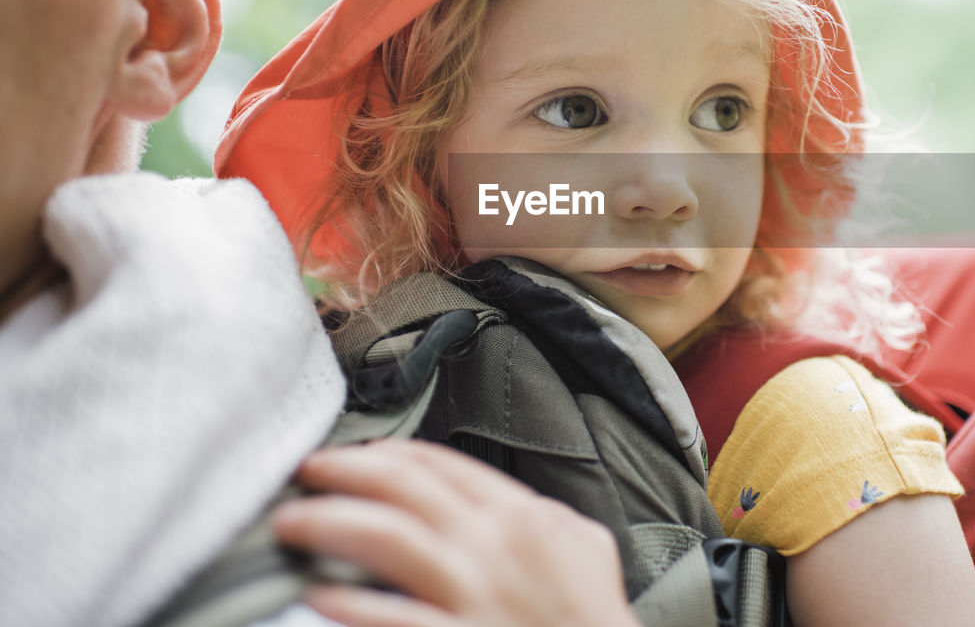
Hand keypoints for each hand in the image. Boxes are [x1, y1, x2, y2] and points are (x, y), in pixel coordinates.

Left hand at [271, 439, 640, 626]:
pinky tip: (315, 596)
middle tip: (308, 471)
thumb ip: (545, 518)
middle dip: (346, 471)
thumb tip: (512, 503)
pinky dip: (348, 605)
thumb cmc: (596, 623)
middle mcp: (493, 547)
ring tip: (289, 522)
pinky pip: (389, 618)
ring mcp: (472, 596)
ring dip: (328, 522)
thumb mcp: (587, 550)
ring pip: (386, 537)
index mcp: (523, 517)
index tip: (358, 456)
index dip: (389, 453)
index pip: (443, 465)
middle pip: (404, 486)